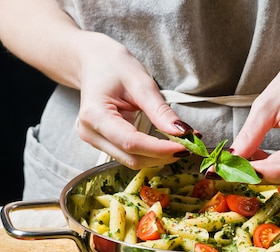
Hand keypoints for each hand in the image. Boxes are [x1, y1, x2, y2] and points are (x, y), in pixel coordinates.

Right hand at [75, 34, 191, 167]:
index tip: (185, 146)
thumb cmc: (114, 66)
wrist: (93, 63)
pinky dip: (150, 153)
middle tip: (189, 146)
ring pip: (131, 161)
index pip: (132, 142)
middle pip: (131, 157)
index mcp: (95, 115)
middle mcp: (90, 133)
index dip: (160, 149)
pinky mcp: (103, 144)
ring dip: (158, 157)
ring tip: (180, 145)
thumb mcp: (141, 83)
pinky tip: (165, 145)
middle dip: (162, 156)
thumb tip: (183, 132)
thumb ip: (161, 111)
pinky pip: (129, 155)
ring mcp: (95, 141)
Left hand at [230, 48, 279, 183]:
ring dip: (266, 170)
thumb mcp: (267, 103)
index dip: (272, 171)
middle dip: (260, 173)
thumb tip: (232, 158)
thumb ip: (250, 134)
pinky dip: (275, 167)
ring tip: (249, 156)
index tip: (244, 170)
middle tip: (233, 166)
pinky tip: (264, 156)